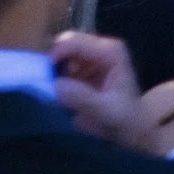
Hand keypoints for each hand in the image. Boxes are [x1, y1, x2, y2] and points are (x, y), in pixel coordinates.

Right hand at [51, 32, 147, 146]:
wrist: (129, 130)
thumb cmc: (123, 119)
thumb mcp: (105, 111)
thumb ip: (82, 97)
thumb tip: (56, 85)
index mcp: (111, 52)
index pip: (76, 42)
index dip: (56, 54)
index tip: (44, 75)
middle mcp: (100, 49)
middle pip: (65, 43)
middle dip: (51, 60)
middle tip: (43, 83)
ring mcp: (89, 59)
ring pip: (59, 54)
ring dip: (50, 70)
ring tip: (48, 90)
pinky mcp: (80, 71)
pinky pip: (58, 68)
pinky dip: (51, 78)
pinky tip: (52, 93)